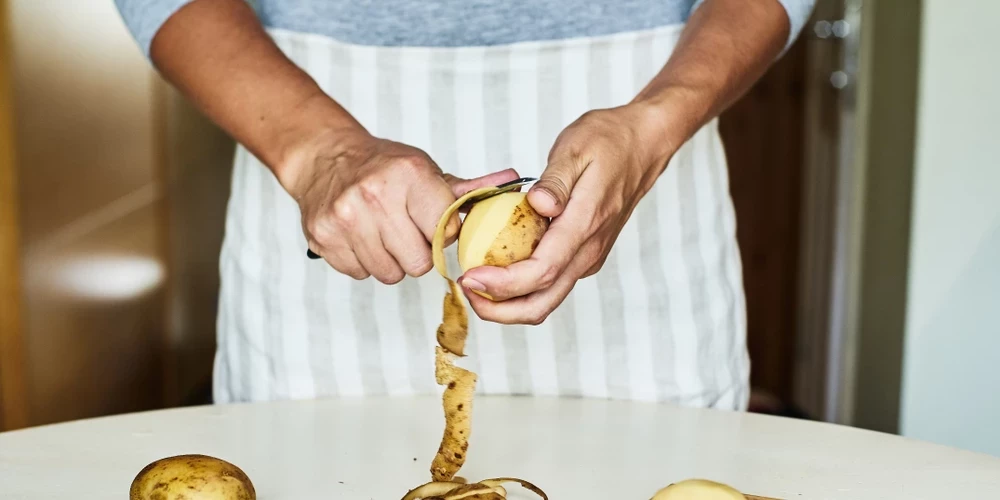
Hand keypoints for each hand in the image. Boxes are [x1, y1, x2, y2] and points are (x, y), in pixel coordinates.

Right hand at [287, 129, 518, 282]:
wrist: (326, 158)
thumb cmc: (385, 167)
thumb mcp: (426, 170)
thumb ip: (469, 189)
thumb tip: (515, 183)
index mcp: (409, 175)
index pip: (445, 232)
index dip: (442, 234)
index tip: (432, 223)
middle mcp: (375, 195)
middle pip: (417, 263)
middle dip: (417, 254)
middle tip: (407, 232)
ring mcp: (345, 218)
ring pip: (388, 274)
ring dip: (391, 261)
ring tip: (383, 233)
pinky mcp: (323, 237)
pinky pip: (359, 273)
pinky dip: (364, 262)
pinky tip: (361, 237)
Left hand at [459, 102, 677, 323]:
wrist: (644, 146)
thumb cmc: (609, 142)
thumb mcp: (576, 148)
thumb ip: (555, 180)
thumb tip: (537, 204)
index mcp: (584, 226)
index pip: (541, 272)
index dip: (502, 284)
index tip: (469, 276)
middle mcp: (587, 251)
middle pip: (541, 303)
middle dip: (499, 310)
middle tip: (465, 290)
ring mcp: (587, 257)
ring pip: (546, 299)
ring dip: (508, 303)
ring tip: (474, 283)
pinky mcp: (583, 256)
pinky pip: (550, 283)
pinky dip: (520, 287)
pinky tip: (497, 265)